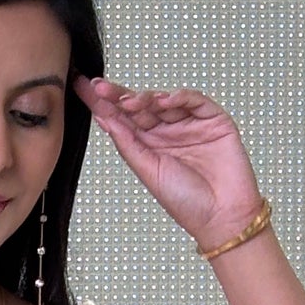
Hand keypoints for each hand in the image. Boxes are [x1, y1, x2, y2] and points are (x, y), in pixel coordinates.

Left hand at [73, 74, 263, 249]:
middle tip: (100, 88)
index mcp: (149, 145)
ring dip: (146, 97)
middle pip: (140, 105)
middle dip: (119, 96)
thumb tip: (103, 118)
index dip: (104, 103)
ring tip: (130, 102)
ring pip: (164, 100)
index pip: (123, 119)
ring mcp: (190, 125)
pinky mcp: (214, 121)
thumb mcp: (147, 171)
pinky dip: (180, 97)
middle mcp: (168, 132)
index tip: (82, 88)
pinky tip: (165, 100)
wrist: (222, 216)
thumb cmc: (186, 202)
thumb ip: (127, 143)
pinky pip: (195, 101)